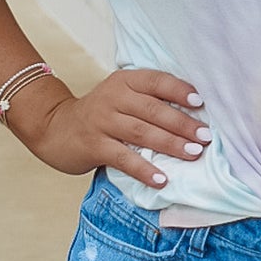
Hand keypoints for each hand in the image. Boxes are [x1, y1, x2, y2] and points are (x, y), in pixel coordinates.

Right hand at [27, 68, 210, 188]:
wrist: (55, 127)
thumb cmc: (101, 113)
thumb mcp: (121, 95)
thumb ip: (148, 99)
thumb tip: (193, 113)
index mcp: (124, 81)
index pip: (156, 81)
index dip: (179, 90)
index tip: (200, 102)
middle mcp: (113, 98)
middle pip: (154, 110)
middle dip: (183, 123)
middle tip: (206, 136)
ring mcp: (102, 122)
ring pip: (142, 133)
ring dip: (171, 144)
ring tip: (194, 153)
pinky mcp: (94, 146)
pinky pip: (124, 158)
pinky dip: (144, 169)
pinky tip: (162, 179)